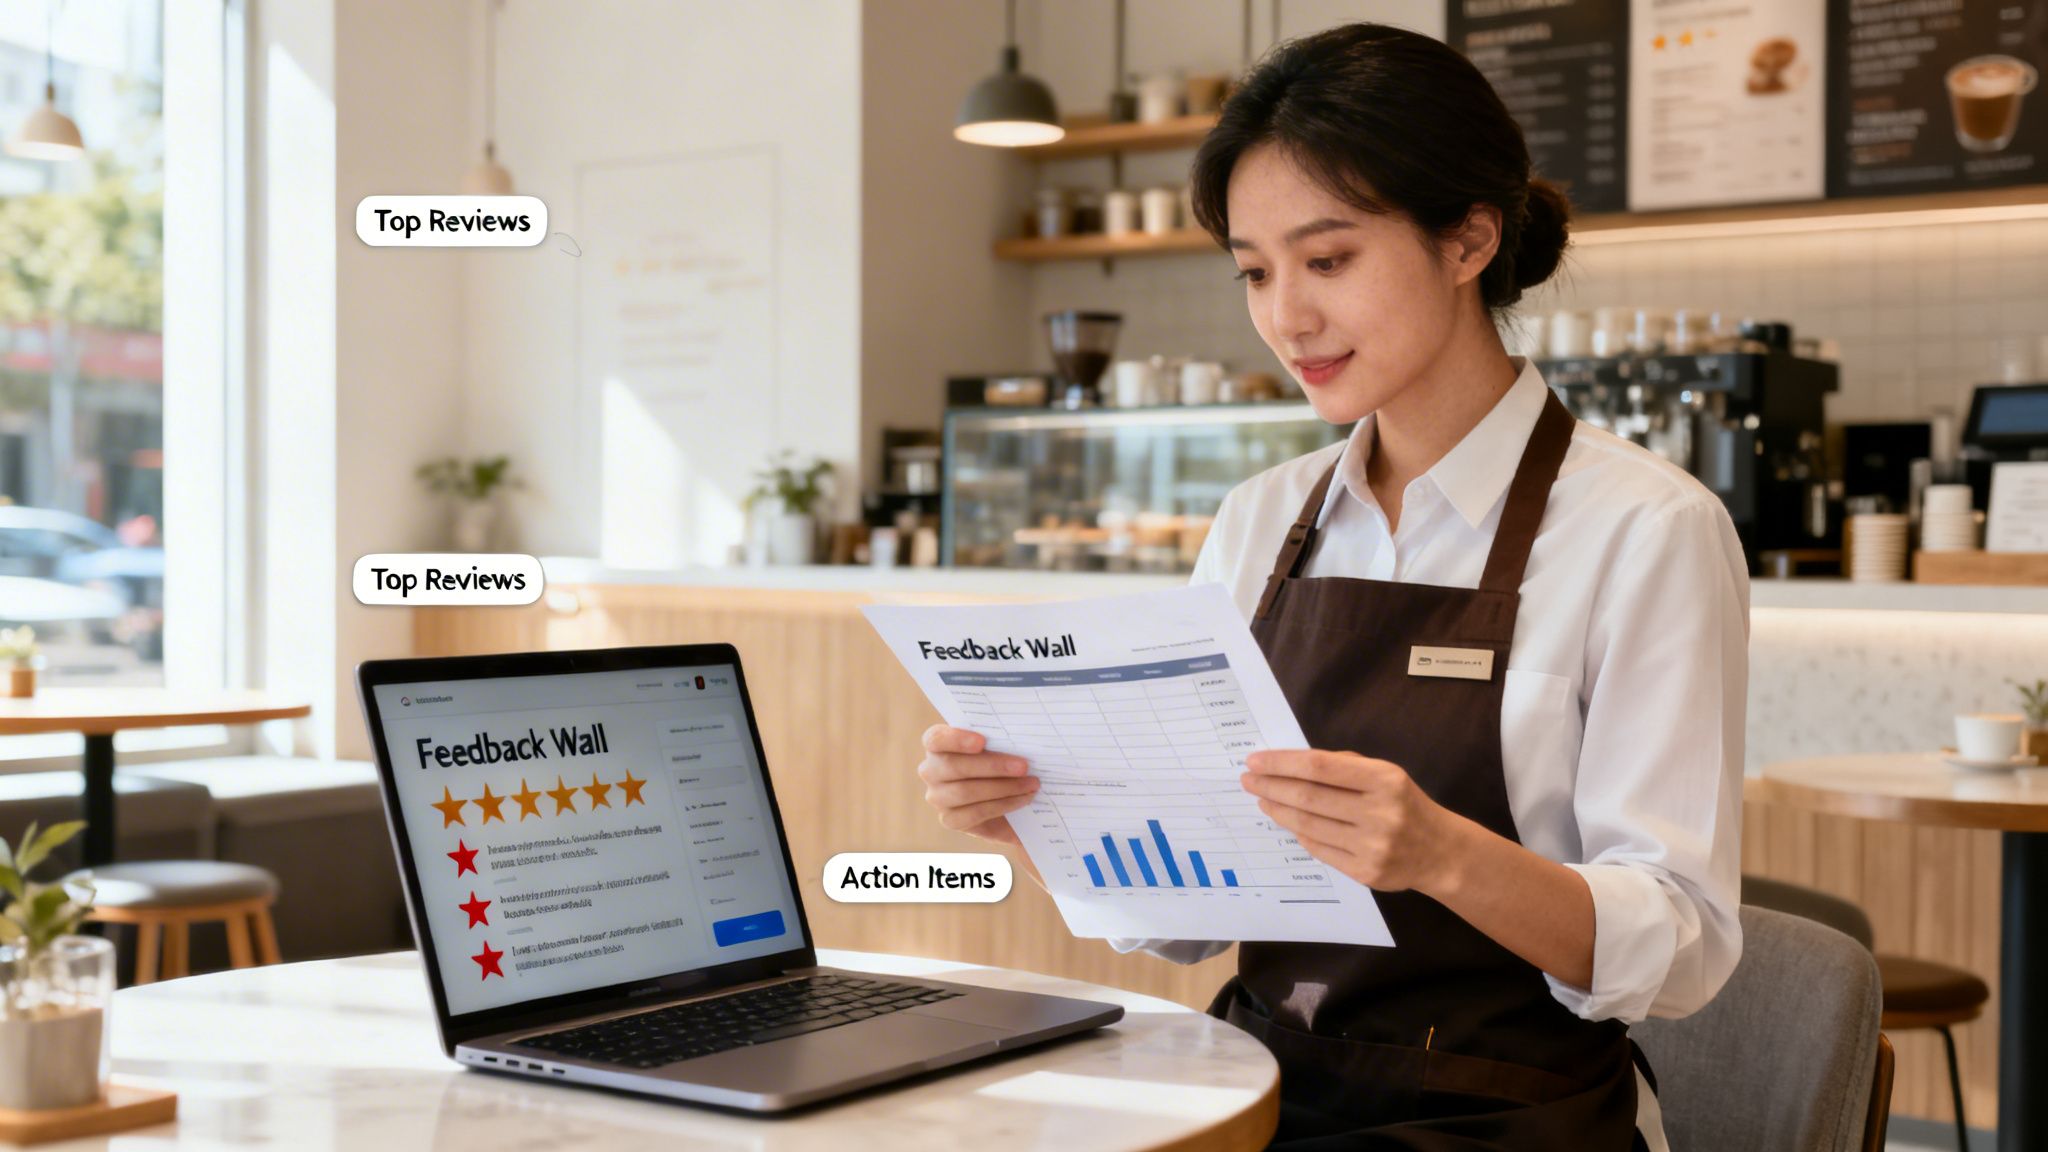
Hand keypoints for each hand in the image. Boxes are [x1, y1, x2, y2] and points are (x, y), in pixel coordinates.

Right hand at [917, 726, 1037, 846]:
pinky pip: (975, 813)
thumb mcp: (999, 746)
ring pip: (964, 792)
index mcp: (937, 745)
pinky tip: (1023, 799)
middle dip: (992, 766)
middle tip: (1023, 766)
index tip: (982, 741)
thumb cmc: (1001, 762)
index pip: (936, 739)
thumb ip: (1000, 739)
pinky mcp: (950, 820)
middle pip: (954, 767)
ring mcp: (937, 797)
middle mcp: (930, 771)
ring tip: (1031, 784)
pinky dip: (1003, 805)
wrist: (1007, 801)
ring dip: (1003, 787)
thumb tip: (1021, 737)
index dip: (956, 739)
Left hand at [1241, 750, 1470, 893]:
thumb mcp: (1385, 774)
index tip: (1255, 760)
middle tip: (1248, 780)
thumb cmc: (1404, 804)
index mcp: (1385, 780)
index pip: (1320, 768)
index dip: (1282, 763)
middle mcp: (1380, 813)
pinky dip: (1299, 834)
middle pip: (1309, 798)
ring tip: (1263, 799)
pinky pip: (1319, 850)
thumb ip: (1344, 767)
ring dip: (1278, 811)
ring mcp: (1372, 846)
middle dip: (1272, 786)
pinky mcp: (1365, 873)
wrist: (1440, 852)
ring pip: (1309, 826)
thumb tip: (1290, 764)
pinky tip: (1288, 822)